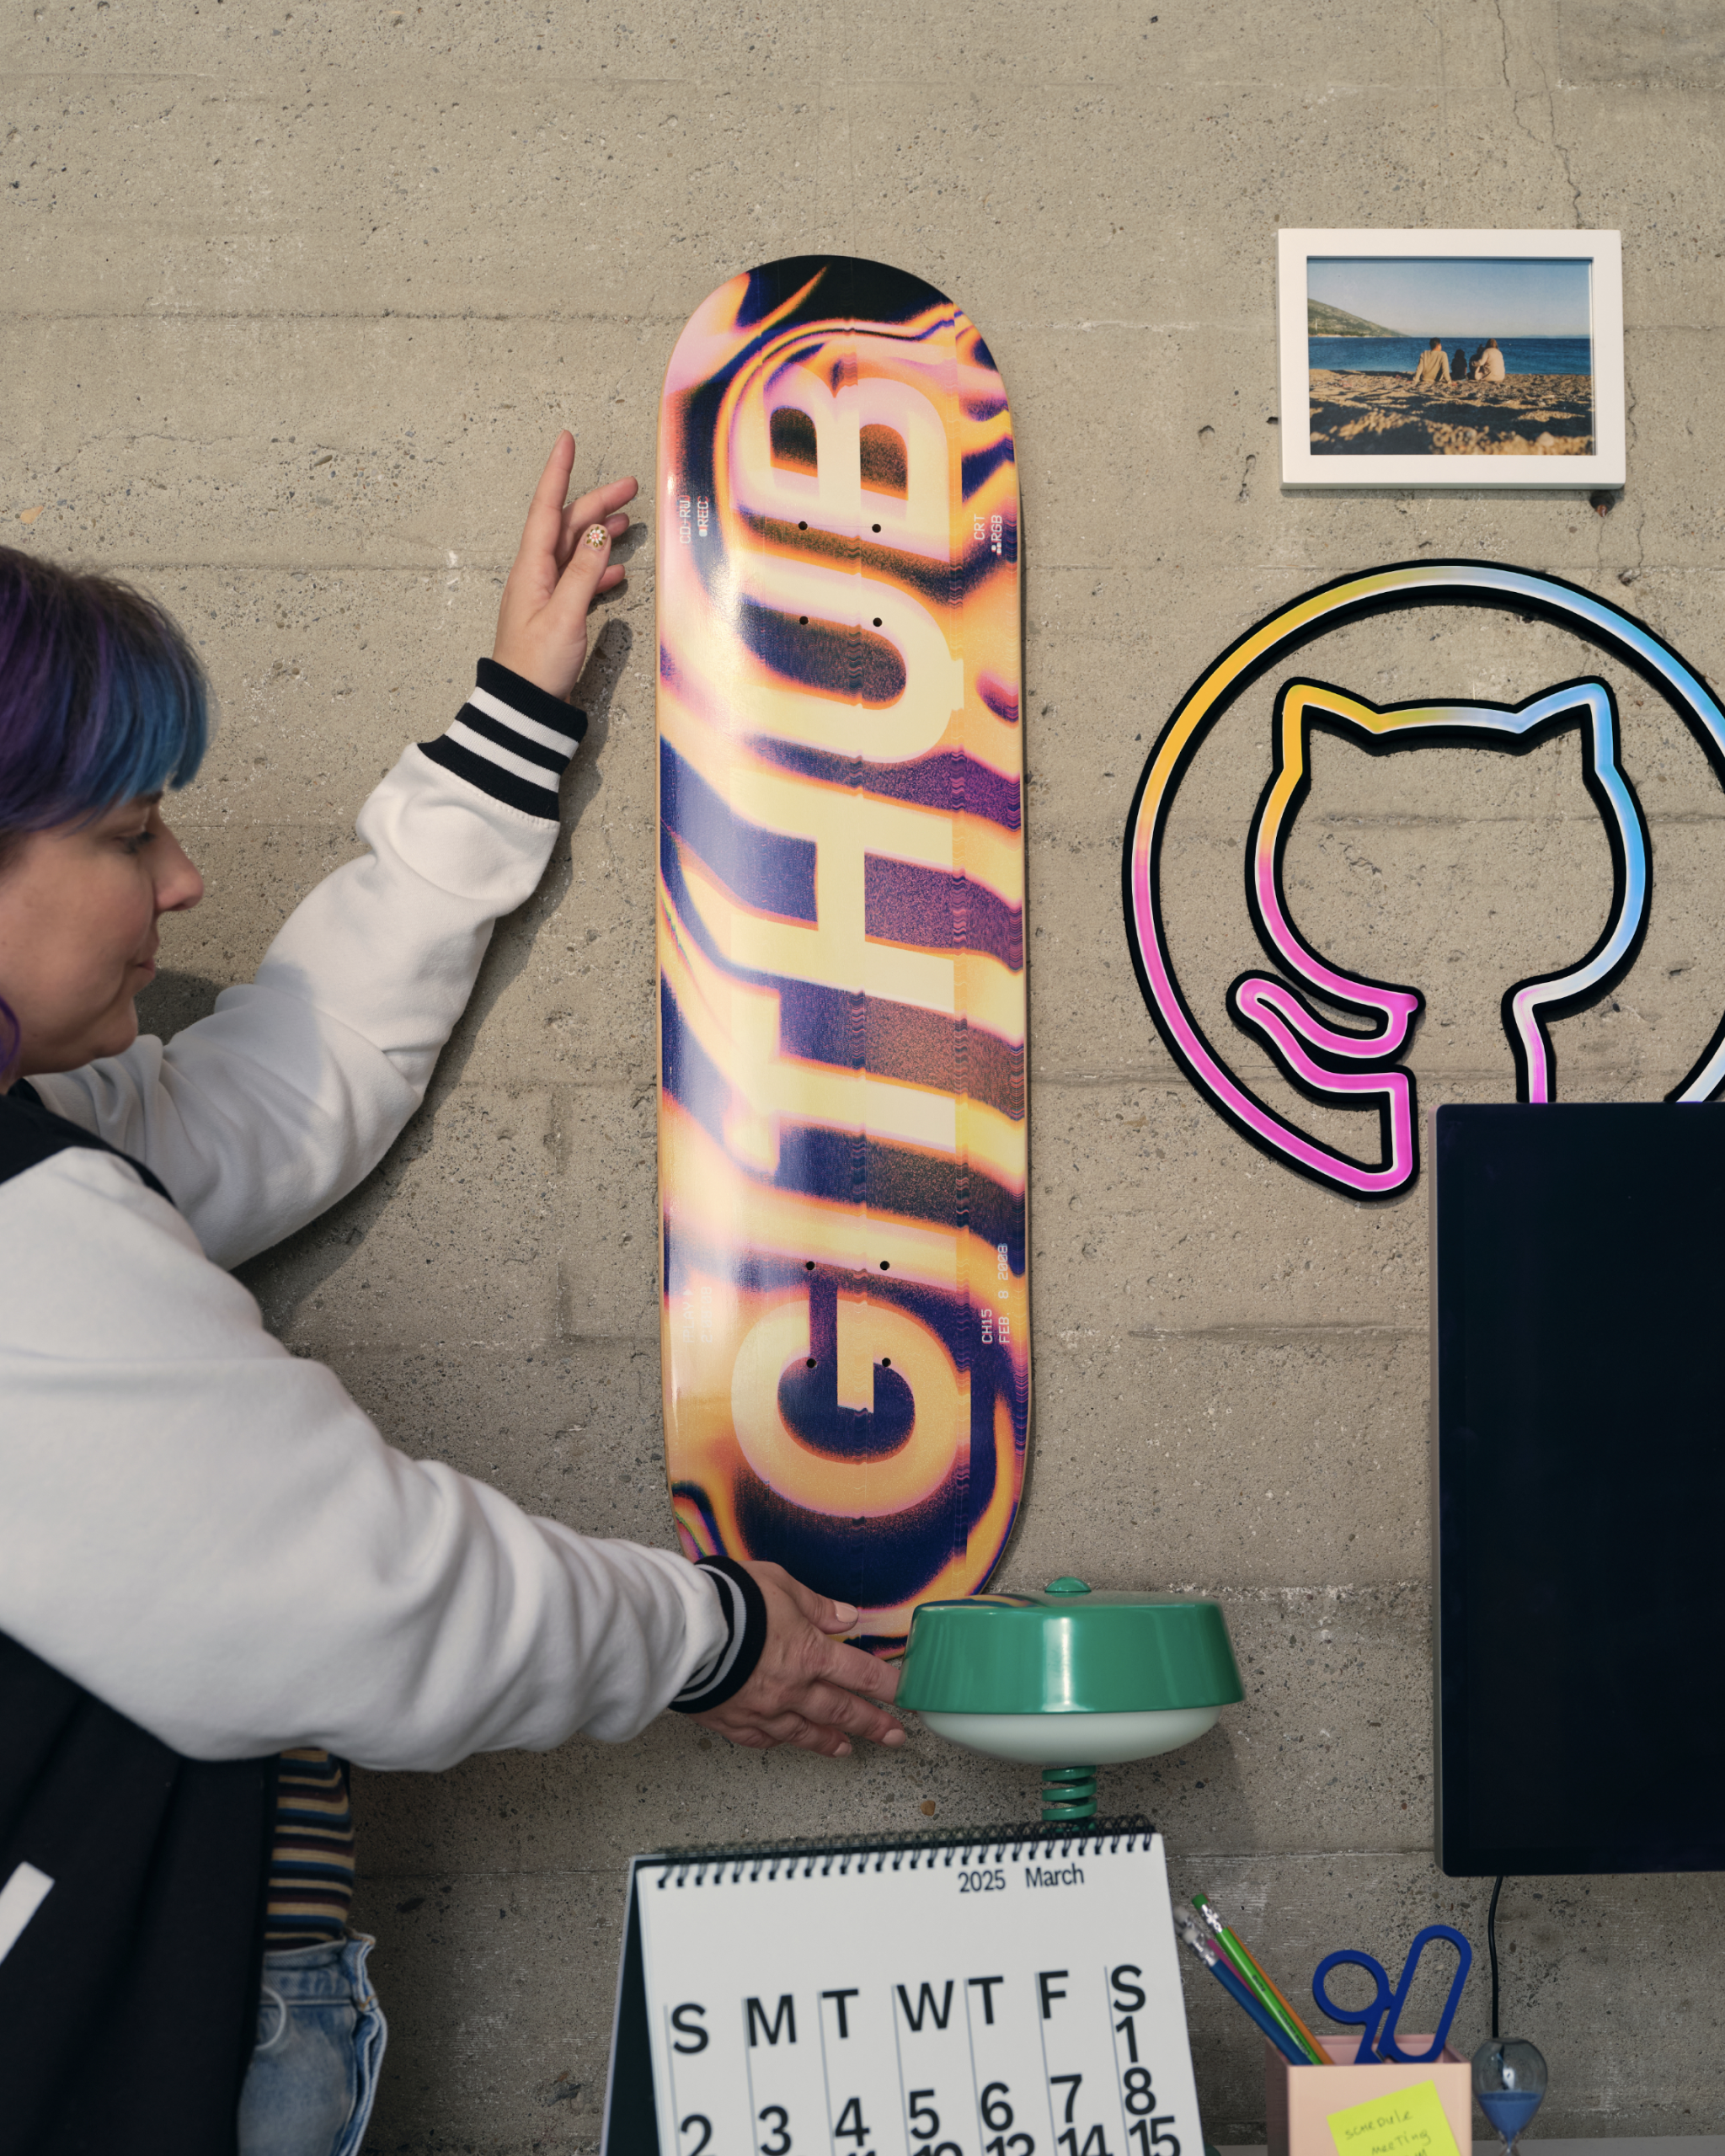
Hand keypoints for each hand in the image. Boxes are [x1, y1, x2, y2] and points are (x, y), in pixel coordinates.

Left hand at [492, 432, 636, 700]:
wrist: (523, 707)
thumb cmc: (537, 665)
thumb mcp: (565, 615)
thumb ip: (583, 572)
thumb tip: (596, 533)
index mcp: (531, 568)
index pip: (546, 509)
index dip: (558, 473)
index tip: (566, 441)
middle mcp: (536, 574)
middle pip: (566, 526)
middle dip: (595, 502)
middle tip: (629, 487)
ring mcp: (546, 594)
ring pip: (575, 551)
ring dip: (598, 533)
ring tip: (627, 521)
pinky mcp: (556, 614)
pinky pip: (579, 580)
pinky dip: (598, 570)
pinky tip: (617, 571)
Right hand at [693, 1561, 904, 1758]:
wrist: (683, 1630)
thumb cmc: (729, 1600)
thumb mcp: (781, 1585)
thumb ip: (815, 1605)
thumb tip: (845, 1617)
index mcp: (809, 1653)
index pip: (861, 1674)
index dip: (888, 1687)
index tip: (905, 1698)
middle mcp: (792, 1688)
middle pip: (841, 1711)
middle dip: (872, 1724)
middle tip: (894, 1737)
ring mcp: (763, 1709)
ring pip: (805, 1732)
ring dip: (831, 1741)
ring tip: (848, 1748)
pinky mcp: (732, 1720)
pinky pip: (763, 1738)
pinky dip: (780, 1741)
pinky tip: (787, 1741)